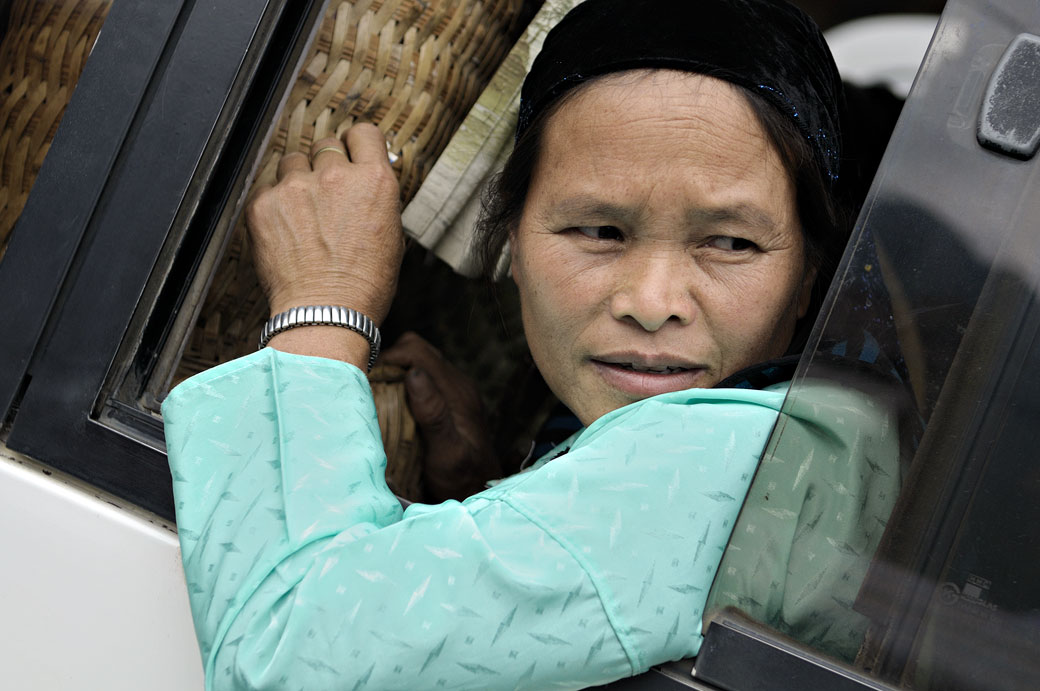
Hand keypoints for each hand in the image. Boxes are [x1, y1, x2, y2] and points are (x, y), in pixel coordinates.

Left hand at [246, 124, 404, 324]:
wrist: (325, 314)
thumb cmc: (364, 286)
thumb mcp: (391, 235)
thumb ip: (376, 198)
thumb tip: (364, 182)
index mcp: (374, 182)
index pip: (363, 132)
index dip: (355, 144)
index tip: (350, 154)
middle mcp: (336, 176)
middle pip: (325, 145)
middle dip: (326, 166)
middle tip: (326, 196)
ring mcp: (296, 188)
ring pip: (293, 161)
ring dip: (298, 179)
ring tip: (303, 213)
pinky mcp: (263, 204)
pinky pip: (266, 187)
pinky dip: (274, 203)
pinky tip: (286, 229)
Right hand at [381, 333, 501, 501]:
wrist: (481, 493)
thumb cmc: (463, 479)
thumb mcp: (447, 453)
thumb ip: (433, 413)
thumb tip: (414, 375)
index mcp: (457, 390)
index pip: (417, 352)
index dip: (388, 359)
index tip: (368, 381)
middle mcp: (457, 384)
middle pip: (416, 351)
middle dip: (389, 363)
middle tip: (370, 388)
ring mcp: (453, 391)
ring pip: (416, 363)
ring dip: (394, 374)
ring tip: (377, 397)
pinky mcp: (447, 401)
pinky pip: (420, 380)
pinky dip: (402, 386)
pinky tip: (392, 408)